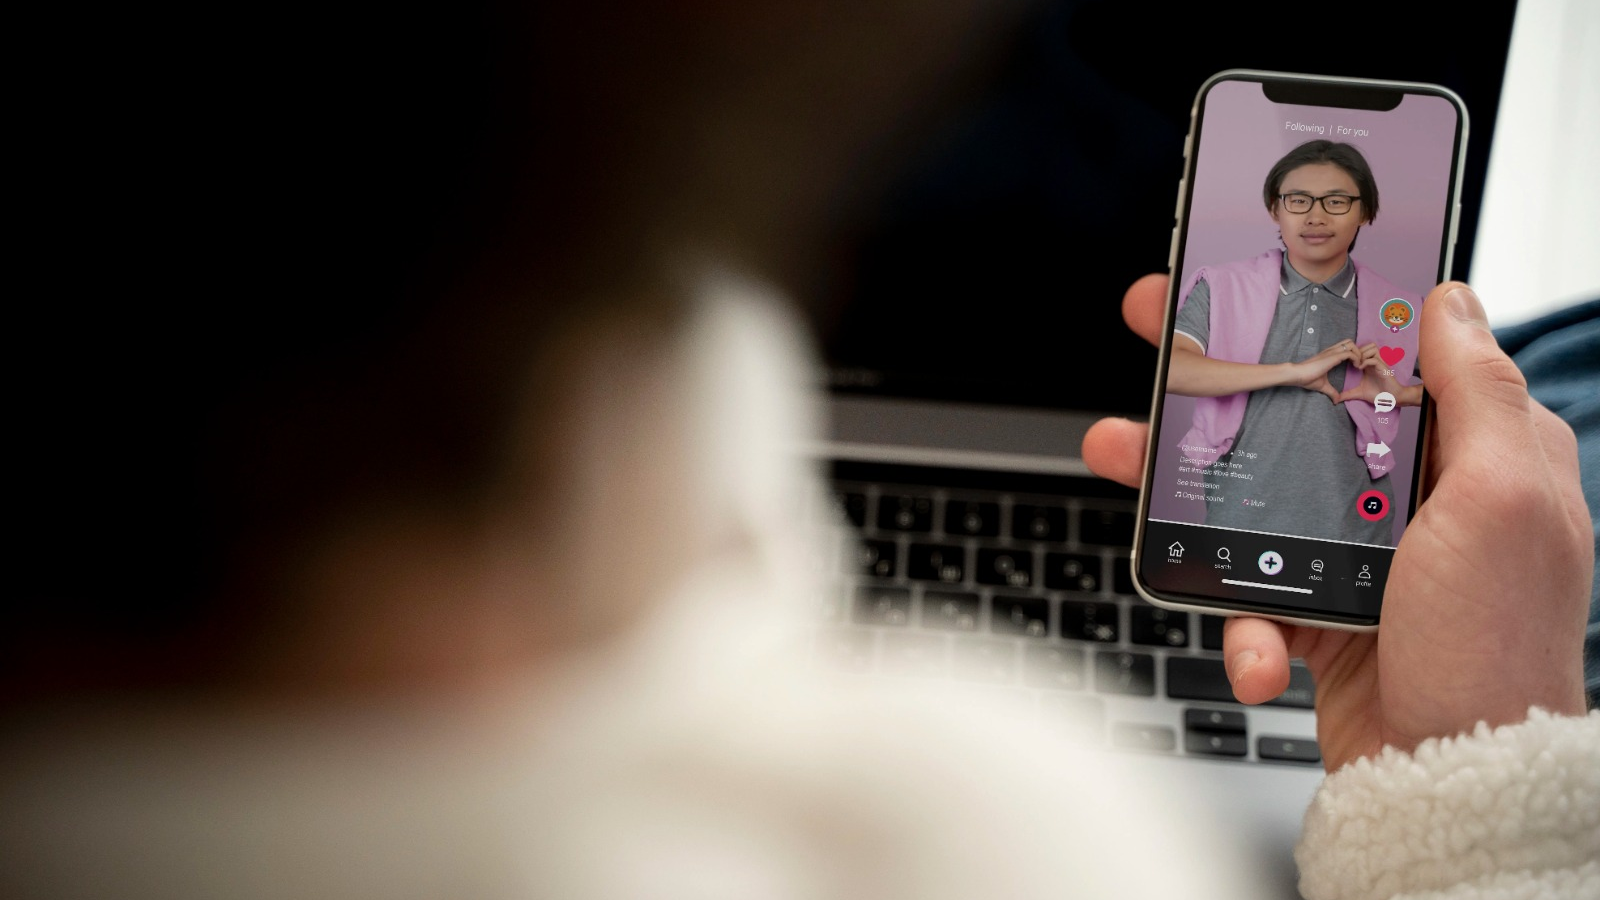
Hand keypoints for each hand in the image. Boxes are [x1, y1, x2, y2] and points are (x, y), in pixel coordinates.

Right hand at [1084, 276, 1591, 772]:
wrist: (1453, 787)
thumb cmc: (1496, 652)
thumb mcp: (1504, 502)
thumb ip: (1479, 393)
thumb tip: (1450, 299)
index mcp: (1471, 453)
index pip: (1385, 355)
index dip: (1315, 312)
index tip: (1249, 283)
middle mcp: (1417, 497)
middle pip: (1301, 413)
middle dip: (1222, 382)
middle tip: (1159, 345)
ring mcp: (1361, 556)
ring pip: (1253, 493)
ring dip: (1184, 487)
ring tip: (1123, 461)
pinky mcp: (1319, 611)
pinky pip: (1251, 590)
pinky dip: (1241, 624)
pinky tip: (1256, 652)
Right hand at [1286, 339, 1362, 403]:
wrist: (1297, 374)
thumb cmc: (1306, 378)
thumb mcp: (1322, 386)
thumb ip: (1331, 392)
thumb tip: (1336, 401)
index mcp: (1329, 355)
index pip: (1344, 347)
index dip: (1353, 354)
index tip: (1355, 366)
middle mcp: (1331, 351)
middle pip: (1350, 342)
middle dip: (1357, 351)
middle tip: (1358, 363)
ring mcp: (1332, 352)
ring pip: (1351, 344)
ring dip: (1358, 353)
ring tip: (1358, 365)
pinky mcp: (1333, 356)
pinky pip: (1350, 353)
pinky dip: (1356, 358)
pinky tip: (1356, 367)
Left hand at [1336, 343, 1421, 407]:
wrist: (1390, 400)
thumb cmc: (1377, 395)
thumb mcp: (1359, 393)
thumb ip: (1348, 394)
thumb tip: (1336, 399)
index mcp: (1368, 365)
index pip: (1363, 350)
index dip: (1354, 352)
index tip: (1346, 360)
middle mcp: (1374, 362)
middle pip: (1368, 345)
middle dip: (1358, 350)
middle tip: (1352, 361)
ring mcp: (1380, 364)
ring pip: (1373, 348)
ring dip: (1363, 354)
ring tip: (1356, 364)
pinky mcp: (1384, 369)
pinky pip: (1375, 359)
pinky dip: (1366, 361)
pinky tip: (1360, 369)